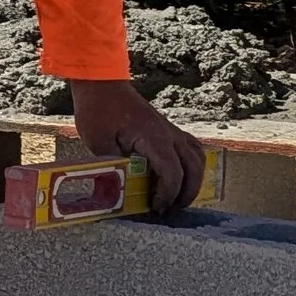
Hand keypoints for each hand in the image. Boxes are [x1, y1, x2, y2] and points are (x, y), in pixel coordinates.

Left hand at [69, 79, 210, 212]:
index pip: (173, 172)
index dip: (168, 194)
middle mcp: (169, 134)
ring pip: (198, 157)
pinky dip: (192, 165)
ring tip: (177, 198)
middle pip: (194, 167)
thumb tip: (124, 190)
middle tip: (170, 210)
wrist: (101, 85)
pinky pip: (191, 148)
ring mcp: (171, 130)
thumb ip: (115, 167)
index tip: (156, 208)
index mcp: (153, 138)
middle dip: (187, 193)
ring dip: (194, 180)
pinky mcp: (168, 129)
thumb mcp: (98, 143)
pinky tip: (180, 177)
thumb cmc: (97, 111)